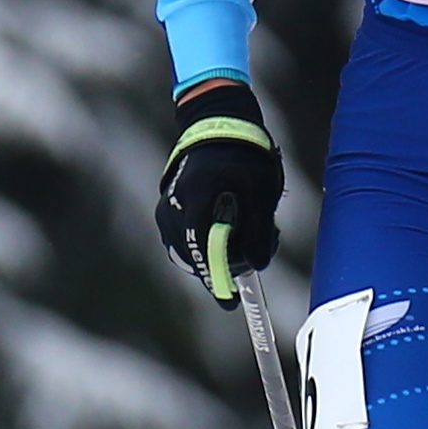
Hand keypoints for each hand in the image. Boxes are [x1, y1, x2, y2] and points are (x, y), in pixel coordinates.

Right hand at [156, 79, 282, 301]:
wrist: (218, 126)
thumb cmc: (243, 155)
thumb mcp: (260, 191)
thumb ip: (258, 230)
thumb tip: (257, 266)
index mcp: (196, 202)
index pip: (204, 253)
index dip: (218, 280)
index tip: (231, 302)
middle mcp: (173, 210)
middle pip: (197, 257)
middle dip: (227, 264)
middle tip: (258, 254)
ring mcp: (167, 212)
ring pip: (190, 251)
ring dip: (218, 253)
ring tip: (248, 232)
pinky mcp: (167, 212)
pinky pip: (185, 241)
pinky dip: (206, 243)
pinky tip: (229, 229)